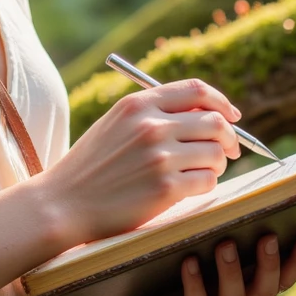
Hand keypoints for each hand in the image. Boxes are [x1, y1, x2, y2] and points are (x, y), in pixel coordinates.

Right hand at [41, 78, 242, 250]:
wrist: (63, 204)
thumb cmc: (91, 167)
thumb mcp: (116, 124)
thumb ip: (154, 113)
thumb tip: (208, 114)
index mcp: (138, 104)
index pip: (197, 91)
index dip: (222, 103)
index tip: (232, 117)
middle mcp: (151, 126)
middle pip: (215, 122)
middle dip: (229, 138)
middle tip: (229, 151)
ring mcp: (159, 157)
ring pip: (216, 154)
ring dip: (216, 165)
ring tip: (199, 173)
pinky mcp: (165, 189)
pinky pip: (207, 181)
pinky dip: (205, 185)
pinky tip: (187, 189)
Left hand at [116, 231, 295, 295]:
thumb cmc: (174, 275)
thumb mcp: (205, 257)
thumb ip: (228, 241)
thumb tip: (244, 201)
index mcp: (249, 295)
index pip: (281, 280)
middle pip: (264, 290)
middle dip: (269, 264)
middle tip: (268, 236)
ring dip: (232, 271)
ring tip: (226, 244)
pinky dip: (194, 284)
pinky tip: (189, 262)